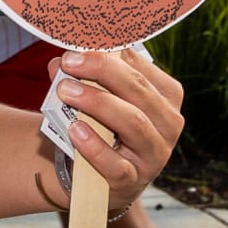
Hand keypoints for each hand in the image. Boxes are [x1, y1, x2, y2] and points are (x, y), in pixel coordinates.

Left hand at [49, 48, 185, 212]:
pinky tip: (75, 130)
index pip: (141, 68)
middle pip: (138, 90)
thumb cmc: (101, 124)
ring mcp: (154, 154)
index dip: (108, 54)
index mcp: (166, 95)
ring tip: (66, 91)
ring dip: (97, 102)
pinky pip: (117, 164)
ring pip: (133, 122)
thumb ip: (82, 77)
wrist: (95, 174)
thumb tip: (59, 63)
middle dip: (102, 72)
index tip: (77, 47)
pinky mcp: (133, 180)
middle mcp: (168, 123)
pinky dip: (95, 146)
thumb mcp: (98, 97)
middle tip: (69, 63)